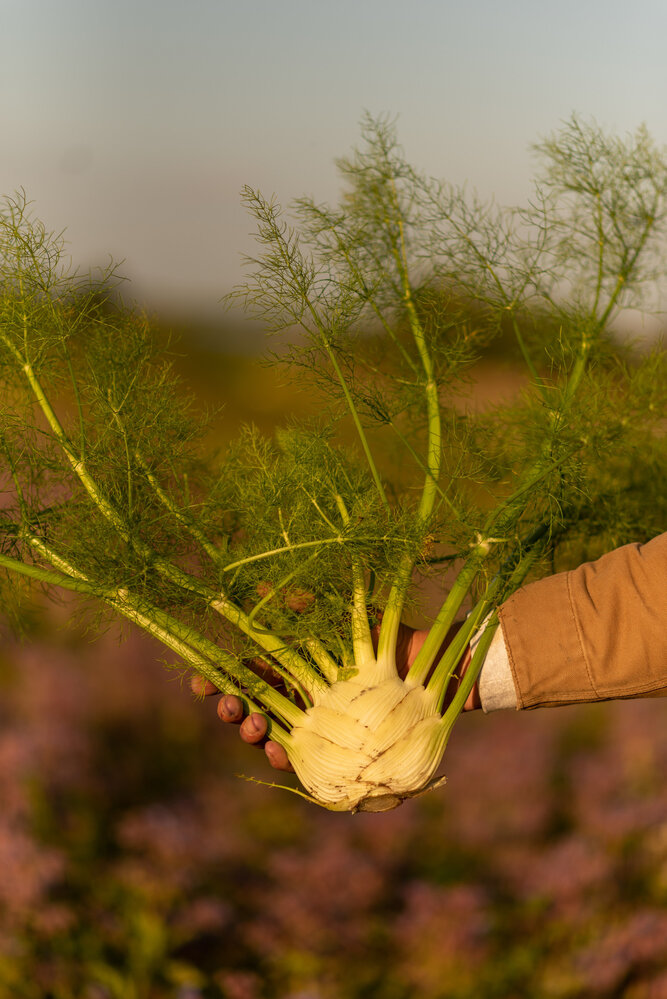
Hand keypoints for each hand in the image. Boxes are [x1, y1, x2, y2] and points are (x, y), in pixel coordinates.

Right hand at [191, 621, 479, 772]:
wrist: (423, 669)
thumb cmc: (381, 640)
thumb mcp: (340, 618)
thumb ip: (302, 606)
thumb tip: (264, 584)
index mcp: (290, 672)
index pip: (244, 678)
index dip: (218, 681)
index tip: (201, 679)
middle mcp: (296, 701)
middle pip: (248, 711)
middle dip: (230, 709)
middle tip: (227, 705)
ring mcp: (312, 728)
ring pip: (267, 738)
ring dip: (253, 734)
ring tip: (255, 726)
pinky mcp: (330, 750)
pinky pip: (299, 762)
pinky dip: (283, 757)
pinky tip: (277, 752)